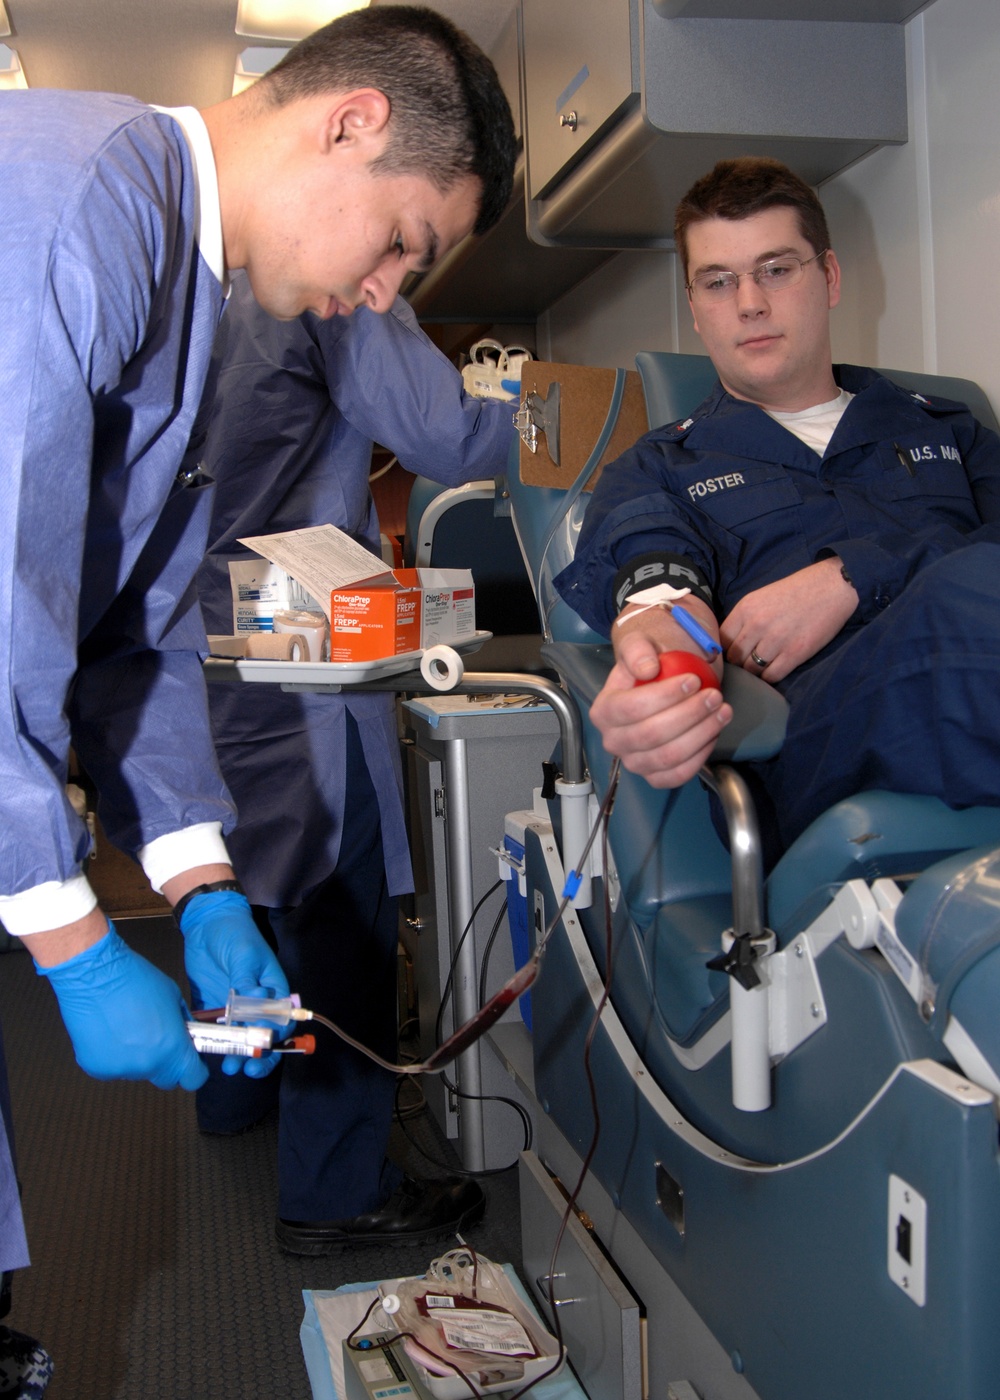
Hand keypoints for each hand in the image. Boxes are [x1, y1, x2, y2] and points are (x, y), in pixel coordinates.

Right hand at [37, 924, 207, 1089]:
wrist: (93, 975)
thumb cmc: (134, 979)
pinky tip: (109, 1031)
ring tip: (128, 1027)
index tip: (190, 1062)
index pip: (193, 1078)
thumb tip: (185, 1036)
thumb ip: (181, 1024)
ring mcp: (120, 1069)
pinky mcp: (96, 1068)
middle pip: (165, 1078)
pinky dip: (114, 1054)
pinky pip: (113, 1067)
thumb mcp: (173, 998)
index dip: (194, 1070)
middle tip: (159, 1041)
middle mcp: (147, 1064)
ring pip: (137, 1072)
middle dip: (166, 1064)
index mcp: (172, 1048)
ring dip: (137, 1057)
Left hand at [178, 890, 288, 1077]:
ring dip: (238, 1054)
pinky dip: (216, 1045)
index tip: (265, 1046)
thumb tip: (256, 1002)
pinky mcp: (212, 1009)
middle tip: (248, 1068)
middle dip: (259, 1055)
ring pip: (241, 1039)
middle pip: (264, 1035)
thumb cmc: (235, 934)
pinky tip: (210, 1054)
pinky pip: (217, 1032)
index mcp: (272, 989)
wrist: (205, 923)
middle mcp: (255, 1004)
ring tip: (229, 1068)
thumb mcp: (245, 954)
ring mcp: (234, 1008)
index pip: (282, 1020)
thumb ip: (248, 980)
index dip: (277, 1037)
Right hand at [591, 628, 731, 788]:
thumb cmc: (650, 661)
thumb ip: (637, 649)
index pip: (631, 708)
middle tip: (714, 695)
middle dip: (689, 715)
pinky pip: (679, 775)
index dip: (665, 696)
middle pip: (651, 735)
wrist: (662, 677)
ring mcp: (634, 762)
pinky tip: (714, 732)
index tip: (693, 680)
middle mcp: (613, 741)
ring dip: (701, 734)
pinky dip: (701, 755)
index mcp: (603, 711)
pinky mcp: (655, 776)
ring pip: (669, 757)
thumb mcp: (640, 642)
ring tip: (722, 711)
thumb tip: (647, 669)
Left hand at [720, 558, 858, 681]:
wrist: (832, 587)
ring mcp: (776, 640)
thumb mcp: (761, 598)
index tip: (732, 654)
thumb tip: (729, 644)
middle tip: (748, 662)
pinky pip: (771, 676)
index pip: (722, 640)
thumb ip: (744, 619)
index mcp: (746, 609)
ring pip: (751, 670)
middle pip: (735, 658)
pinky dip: (770, 677)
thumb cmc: (796, 592)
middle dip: (739, 662)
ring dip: (755, 671)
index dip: (725, 650)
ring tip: (763, 666)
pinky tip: (775, 669)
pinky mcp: (795, 653)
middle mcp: (757, 625)